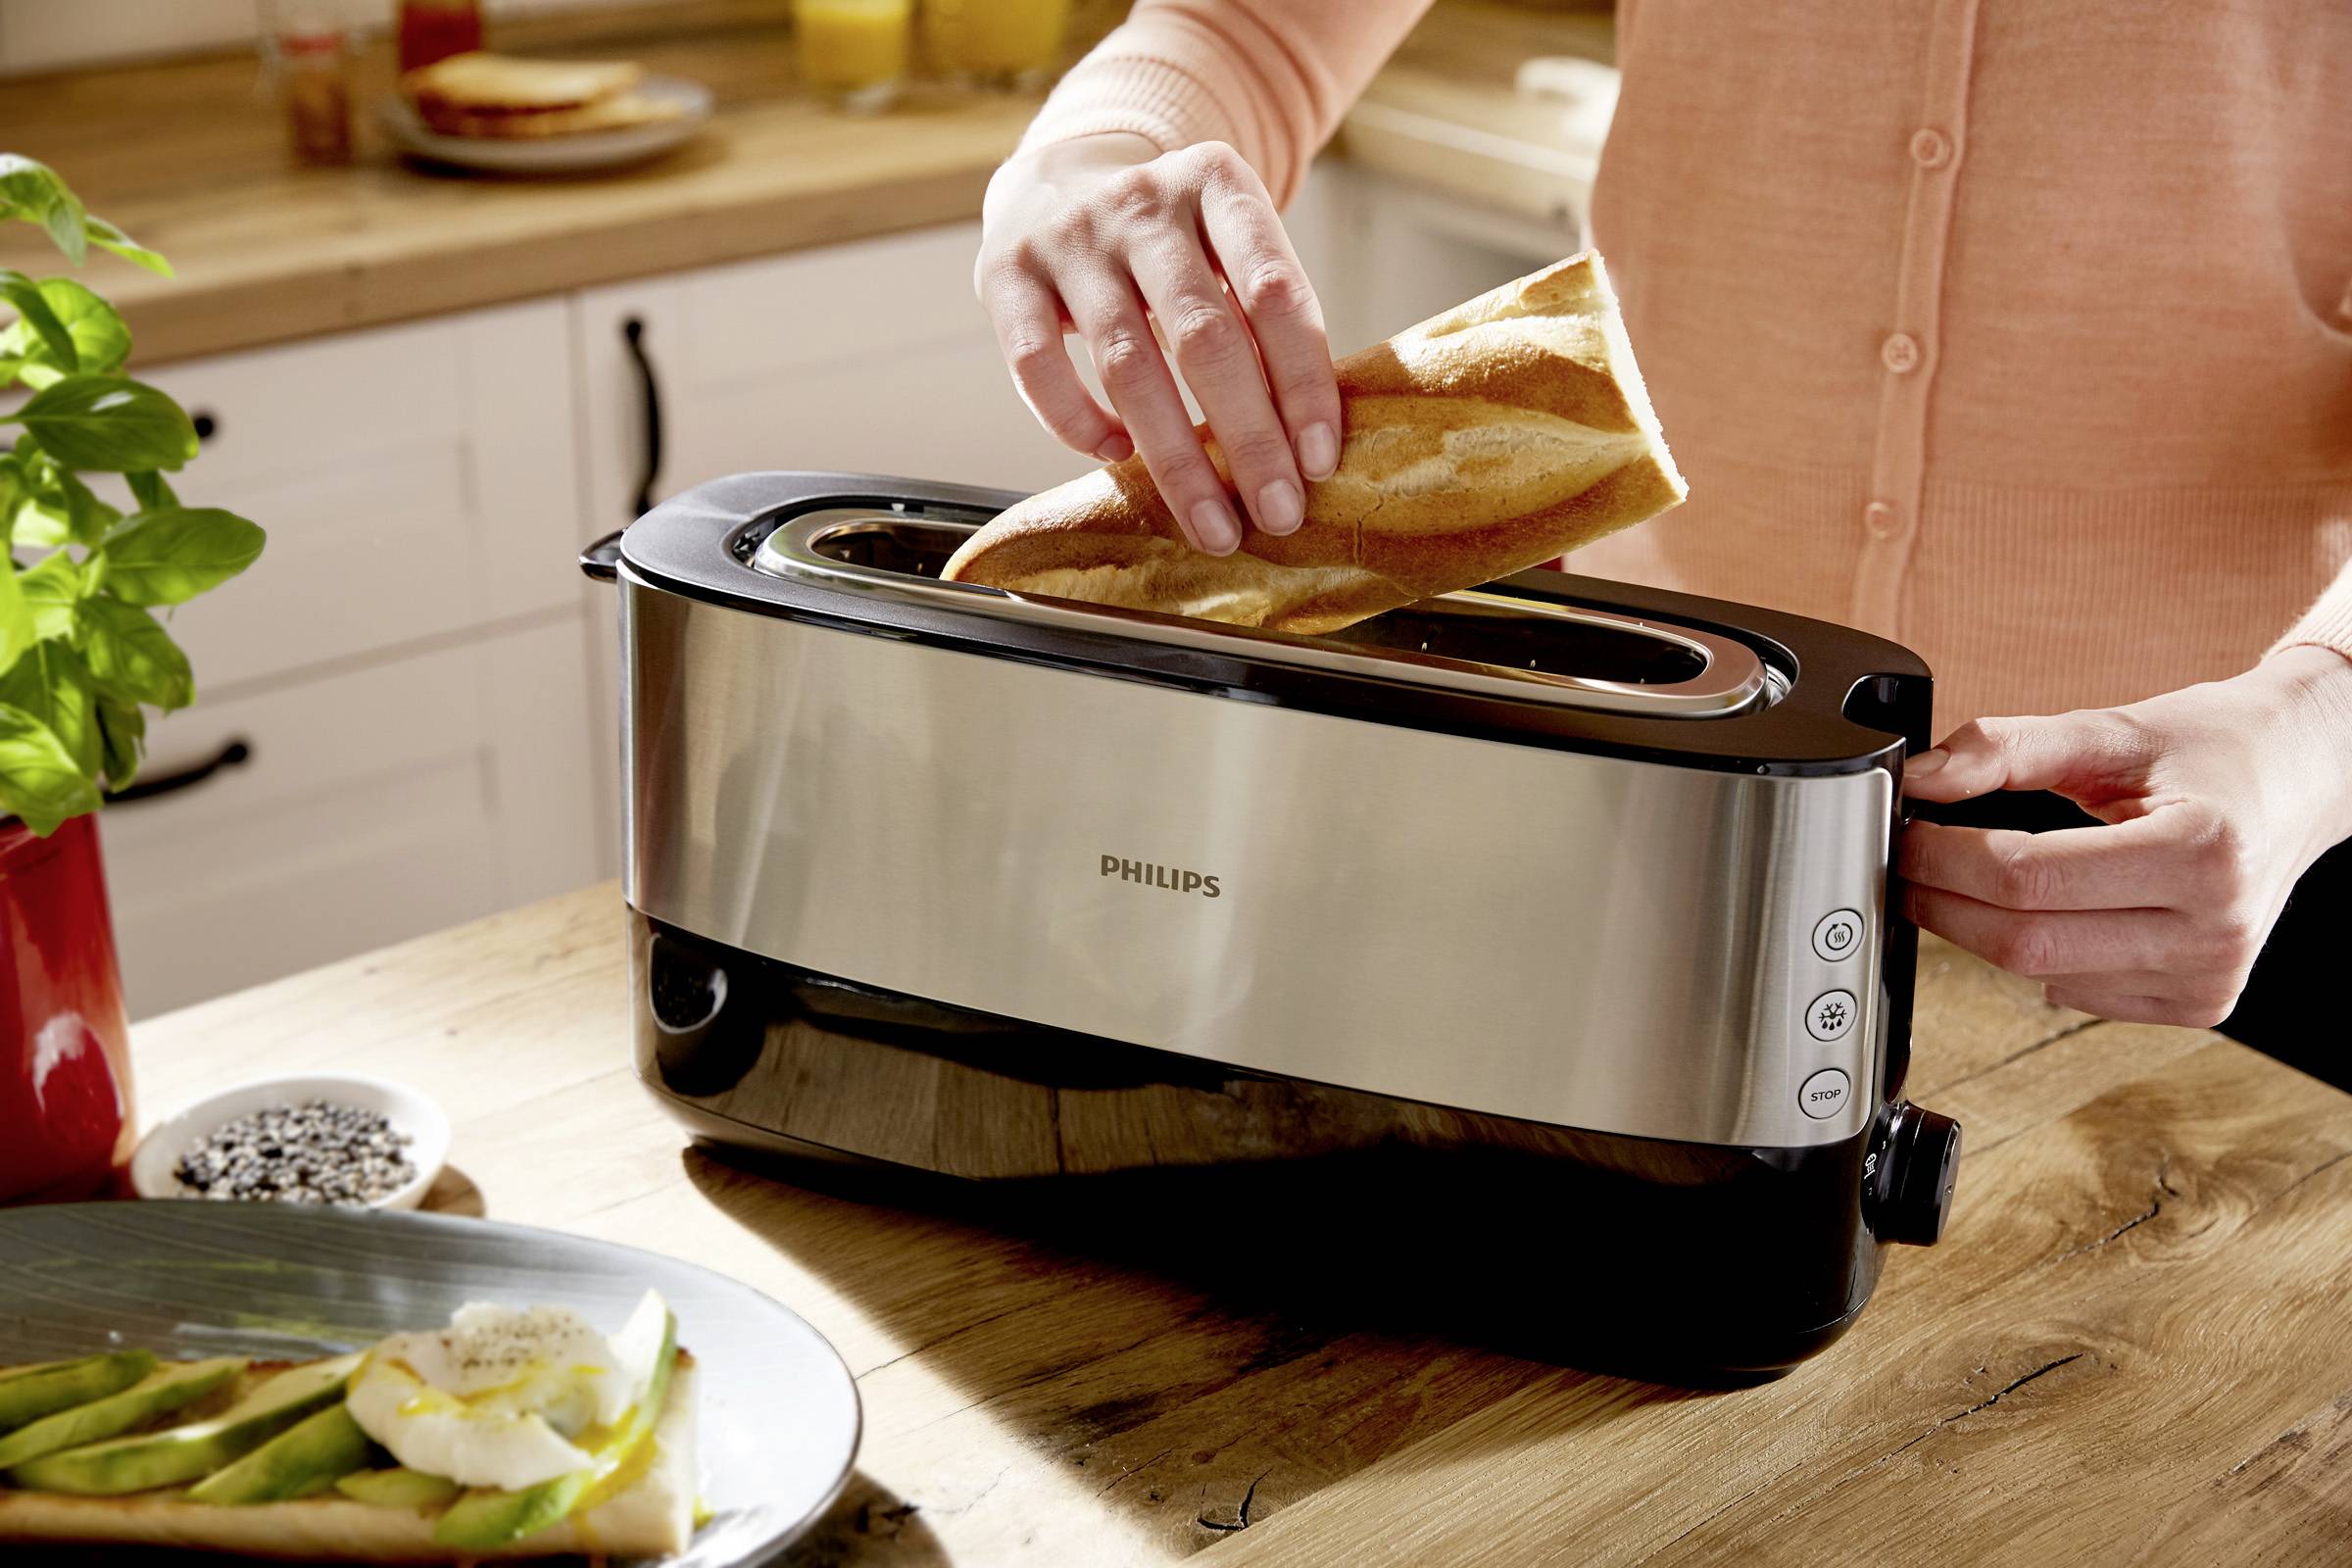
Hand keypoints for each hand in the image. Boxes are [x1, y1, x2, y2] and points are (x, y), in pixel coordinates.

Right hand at [975, 133, 1342, 555]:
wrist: (1057, 179)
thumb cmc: (1165, 238)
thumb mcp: (1224, 241)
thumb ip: (1259, 314)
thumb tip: (1305, 442)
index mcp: (1216, 182)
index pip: (1274, 292)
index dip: (1304, 382)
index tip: (1320, 461)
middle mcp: (1142, 202)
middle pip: (1203, 336)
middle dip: (1249, 439)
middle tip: (1278, 513)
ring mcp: (1069, 237)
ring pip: (1127, 364)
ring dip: (1176, 460)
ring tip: (1214, 524)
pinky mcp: (1006, 273)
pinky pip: (1039, 368)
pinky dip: (1079, 424)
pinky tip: (1117, 456)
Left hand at [1898, 647, 2351, 1027]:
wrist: (2305, 777)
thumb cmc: (2217, 749)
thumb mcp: (2113, 730)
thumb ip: (2007, 748)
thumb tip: (1921, 776)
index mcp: (2199, 851)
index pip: (2026, 878)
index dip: (1943, 859)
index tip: (1904, 834)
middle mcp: (2214, 928)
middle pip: (2025, 941)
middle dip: (1943, 903)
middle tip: (1908, 864)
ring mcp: (2210, 978)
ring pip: (2042, 975)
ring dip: (1983, 932)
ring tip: (1966, 880)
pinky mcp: (2199, 1004)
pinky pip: (2078, 994)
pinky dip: (2040, 957)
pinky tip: (2048, 913)